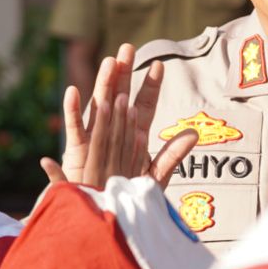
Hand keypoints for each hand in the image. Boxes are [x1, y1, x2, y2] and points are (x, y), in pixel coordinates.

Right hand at [41, 43, 197, 188]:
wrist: (104, 220)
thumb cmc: (129, 199)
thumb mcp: (154, 177)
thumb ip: (172, 155)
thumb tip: (194, 133)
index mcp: (132, 138)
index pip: (143, 106)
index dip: (150, 87)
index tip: (159, 65)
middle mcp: (112, 133)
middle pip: (119, 98)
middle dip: (124, 74)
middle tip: (128, 48)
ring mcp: (93, 140)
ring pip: (98, 106)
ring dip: (103, 84)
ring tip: (108, 62)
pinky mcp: (76, 153)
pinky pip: (74, 130)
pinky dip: (73, 112)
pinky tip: (73, 91)